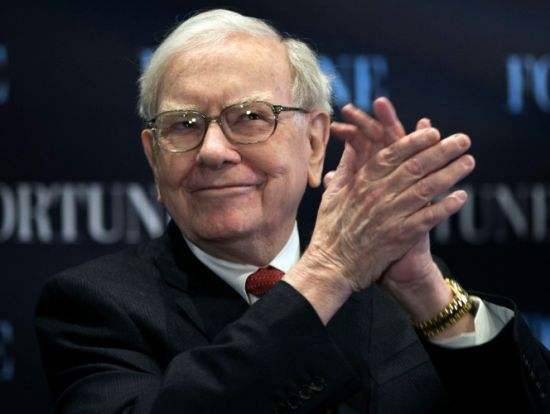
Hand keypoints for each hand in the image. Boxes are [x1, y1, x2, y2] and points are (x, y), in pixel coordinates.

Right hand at [307, 98, 473, 292]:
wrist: (331, 266)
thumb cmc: (331, 229)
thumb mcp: (332, 193)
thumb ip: (346, 166)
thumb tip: (353, 142)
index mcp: (362, 183)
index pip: (392, 155)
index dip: (414, 141)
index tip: (433, 131)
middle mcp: (377, 196)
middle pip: (414, 167)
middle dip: (441, 151)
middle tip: (462, 140)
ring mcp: (390, 216)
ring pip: (425, 189)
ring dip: (450, 174)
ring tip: (468, 161)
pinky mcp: (399, 237)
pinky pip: (427, 219)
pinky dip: (445, 207)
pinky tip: (461, 196)